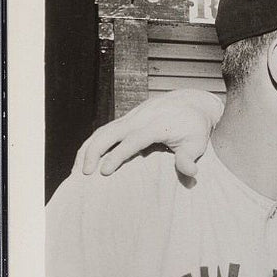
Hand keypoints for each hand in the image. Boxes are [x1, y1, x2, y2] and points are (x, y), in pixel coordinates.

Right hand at [75, 88, 224, 177]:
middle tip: (84, 173)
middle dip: (94, 151)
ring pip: (103, 130)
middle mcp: (140, 118)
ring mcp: (131, 116)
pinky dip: (93, 143)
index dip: (117, 155)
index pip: (132, 140)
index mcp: (156, 124)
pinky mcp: (127, 119)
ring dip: (88, 148)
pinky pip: (105, 130)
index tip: (105, 171)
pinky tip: (86, 158)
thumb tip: (191, 172)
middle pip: (109, 132)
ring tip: (78, 169)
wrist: (191, 103)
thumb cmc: (195, 127)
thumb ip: (190, 157)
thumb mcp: (198, 143)